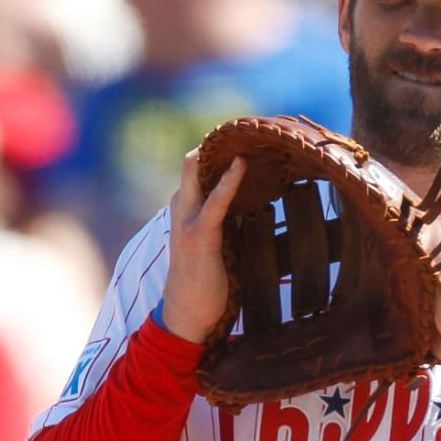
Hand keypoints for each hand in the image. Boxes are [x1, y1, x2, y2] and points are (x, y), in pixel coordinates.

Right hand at [160, 150, 246, 343]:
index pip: (198, 169)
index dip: (217, 151)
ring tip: (244, 133)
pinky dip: (229, 181)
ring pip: (197, 173)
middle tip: (243, 126)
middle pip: (193, 163)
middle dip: (215, 144)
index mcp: (186, 209)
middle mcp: (183, 208)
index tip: (242, 135)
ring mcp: (188, 220)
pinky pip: (215, 201)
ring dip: (220, 154)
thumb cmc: (205, 281)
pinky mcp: (201, 235)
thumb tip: (257, 204)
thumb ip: (227, 220)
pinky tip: (241, 164)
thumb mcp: (216, 243)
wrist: (187, 314)